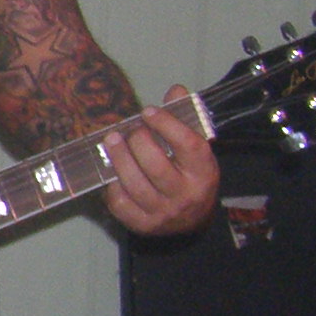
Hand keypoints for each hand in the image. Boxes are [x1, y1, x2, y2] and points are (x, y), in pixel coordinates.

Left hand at [106, 87, 219, 237]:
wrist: (192, 220)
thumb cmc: (190, 176)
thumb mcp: (195, 150)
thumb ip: (184, 121)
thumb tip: (175, 90)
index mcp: (204, 173)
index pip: (188, 146)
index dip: (167, 125)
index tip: (148, 111)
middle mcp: (186, 195)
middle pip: (157, 166)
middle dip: (138, 142)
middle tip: (129, 130)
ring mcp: (163, 213)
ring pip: (135, 184)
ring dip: (119, 159)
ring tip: (111, 140)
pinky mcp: (143, 225)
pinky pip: (121, 203)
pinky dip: (112, 184)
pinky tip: (111, 171)